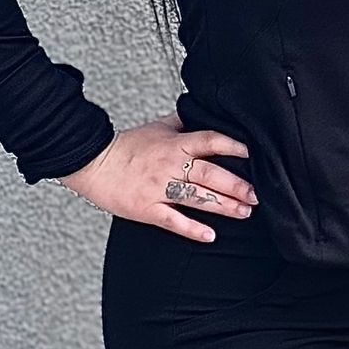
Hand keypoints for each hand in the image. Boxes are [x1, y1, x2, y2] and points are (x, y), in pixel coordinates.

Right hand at [61, 121, 255, 242]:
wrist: (92, 162)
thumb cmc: (125, 146)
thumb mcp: (157, 127)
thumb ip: (182, 122)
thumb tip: (202, 113)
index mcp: (175, 143)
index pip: (210, 141)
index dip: (233, 147)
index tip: (253, 156)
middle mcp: (170, 164)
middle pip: (210, 174)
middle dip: (237, 186)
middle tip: (256, 195)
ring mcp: (159, 188)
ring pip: (198, 197)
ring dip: (224, 206)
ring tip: (244, 212)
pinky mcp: (146, 209)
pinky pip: (174, 220)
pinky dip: (193, 230)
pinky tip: (210, 235)